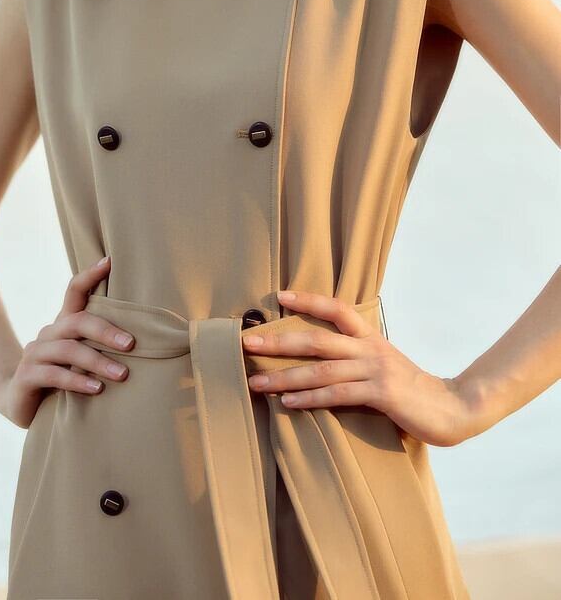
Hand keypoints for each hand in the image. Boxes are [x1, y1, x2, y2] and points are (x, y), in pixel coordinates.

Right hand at [0, 256, 135, 427]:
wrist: (16, 401)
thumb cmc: (60, 377)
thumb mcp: (80, 359)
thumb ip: (99, 346)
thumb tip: (141, 340)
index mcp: (63, 324)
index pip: (74, 290)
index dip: (90, 275)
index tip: (109, 261)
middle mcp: (48, 333)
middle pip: (77, 321)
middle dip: (106, 331)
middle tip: (131, 344)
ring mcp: (34, 353)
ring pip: (68, 350)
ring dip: (97, 361)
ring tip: (122, 374)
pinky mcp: (25, 376)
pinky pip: (53, 375)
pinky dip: (77, 381)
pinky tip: (96, 389)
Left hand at [242, 291, 473, 446]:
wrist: (454, 408)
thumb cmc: (415, 391)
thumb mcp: (385, 366)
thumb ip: (359, 360)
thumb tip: (327, 361)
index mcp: (371, 338)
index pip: (337, 309)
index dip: (309, 299)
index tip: (280, 295)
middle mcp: (369, 349)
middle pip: (317, 339)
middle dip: (279, 341)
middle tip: (247, 343)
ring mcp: (375, 370)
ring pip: (321, 370)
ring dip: (285, 377)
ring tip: (257, 382)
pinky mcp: (381, 393)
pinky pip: (338, 395)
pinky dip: (310, 399)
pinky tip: (288, 403)